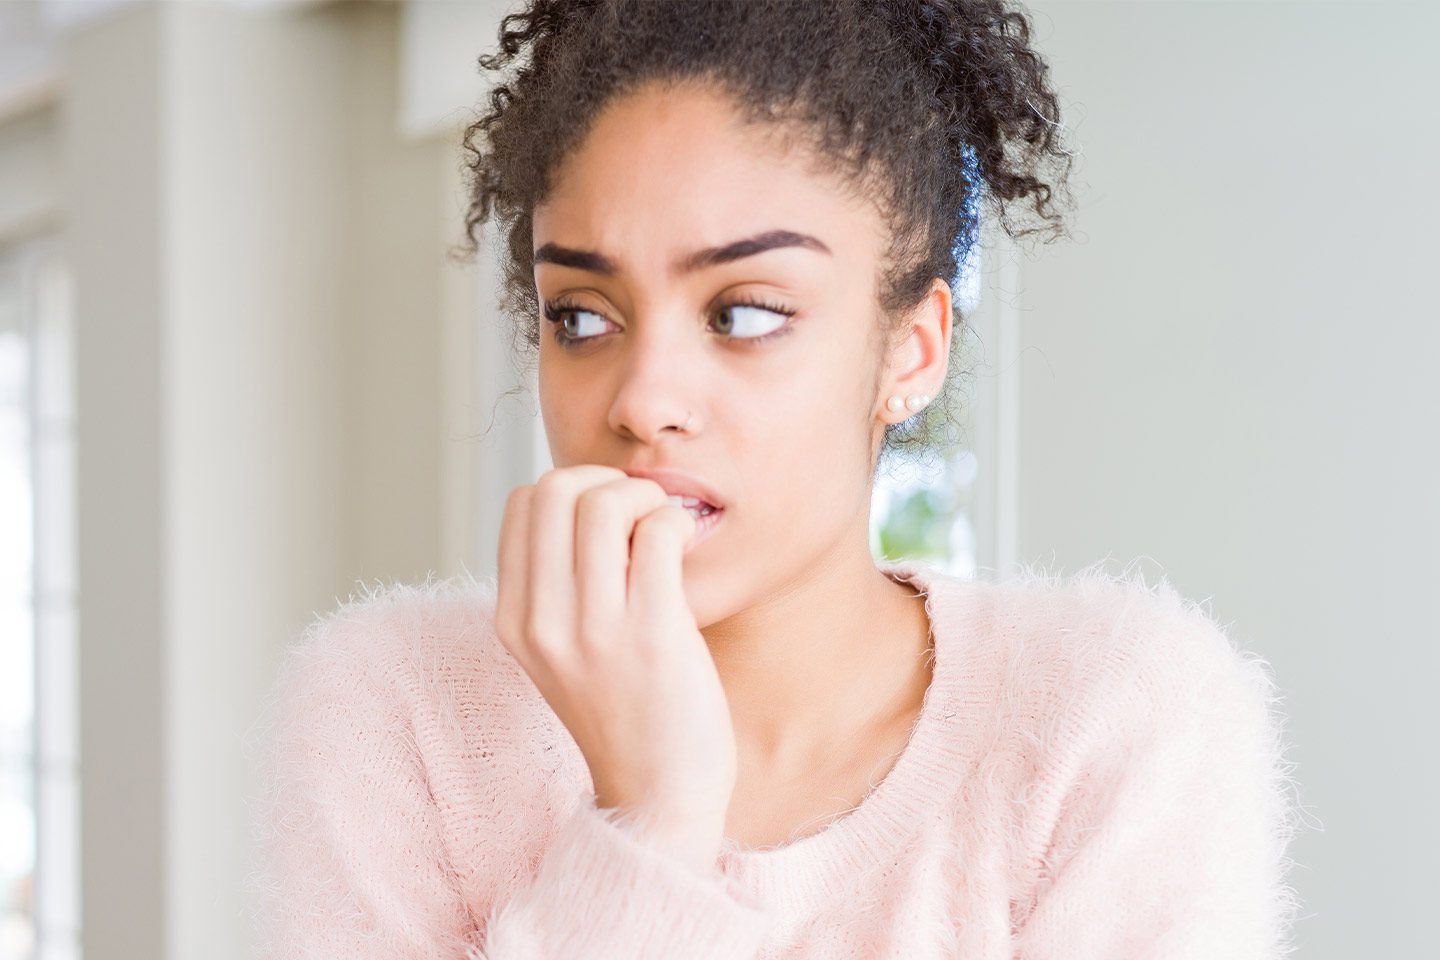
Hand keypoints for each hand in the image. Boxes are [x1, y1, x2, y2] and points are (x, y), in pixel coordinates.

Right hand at [495, 464, 736, 870]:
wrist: (659, 793)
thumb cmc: (624, 710)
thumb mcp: (560, 651)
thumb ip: (555, 586)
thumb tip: (581, 499)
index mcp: (513, 620)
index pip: (521, 503)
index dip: (571, 490)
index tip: (608, 519)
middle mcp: (542, 623)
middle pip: (556, 489)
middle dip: (606, 481)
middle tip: (639, 515)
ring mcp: (594, 631)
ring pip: (604, 502)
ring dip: (645, 498)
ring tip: (663, 530)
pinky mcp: (652, 635)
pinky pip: (658, 533)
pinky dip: (675, 523)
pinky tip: (682, 549)